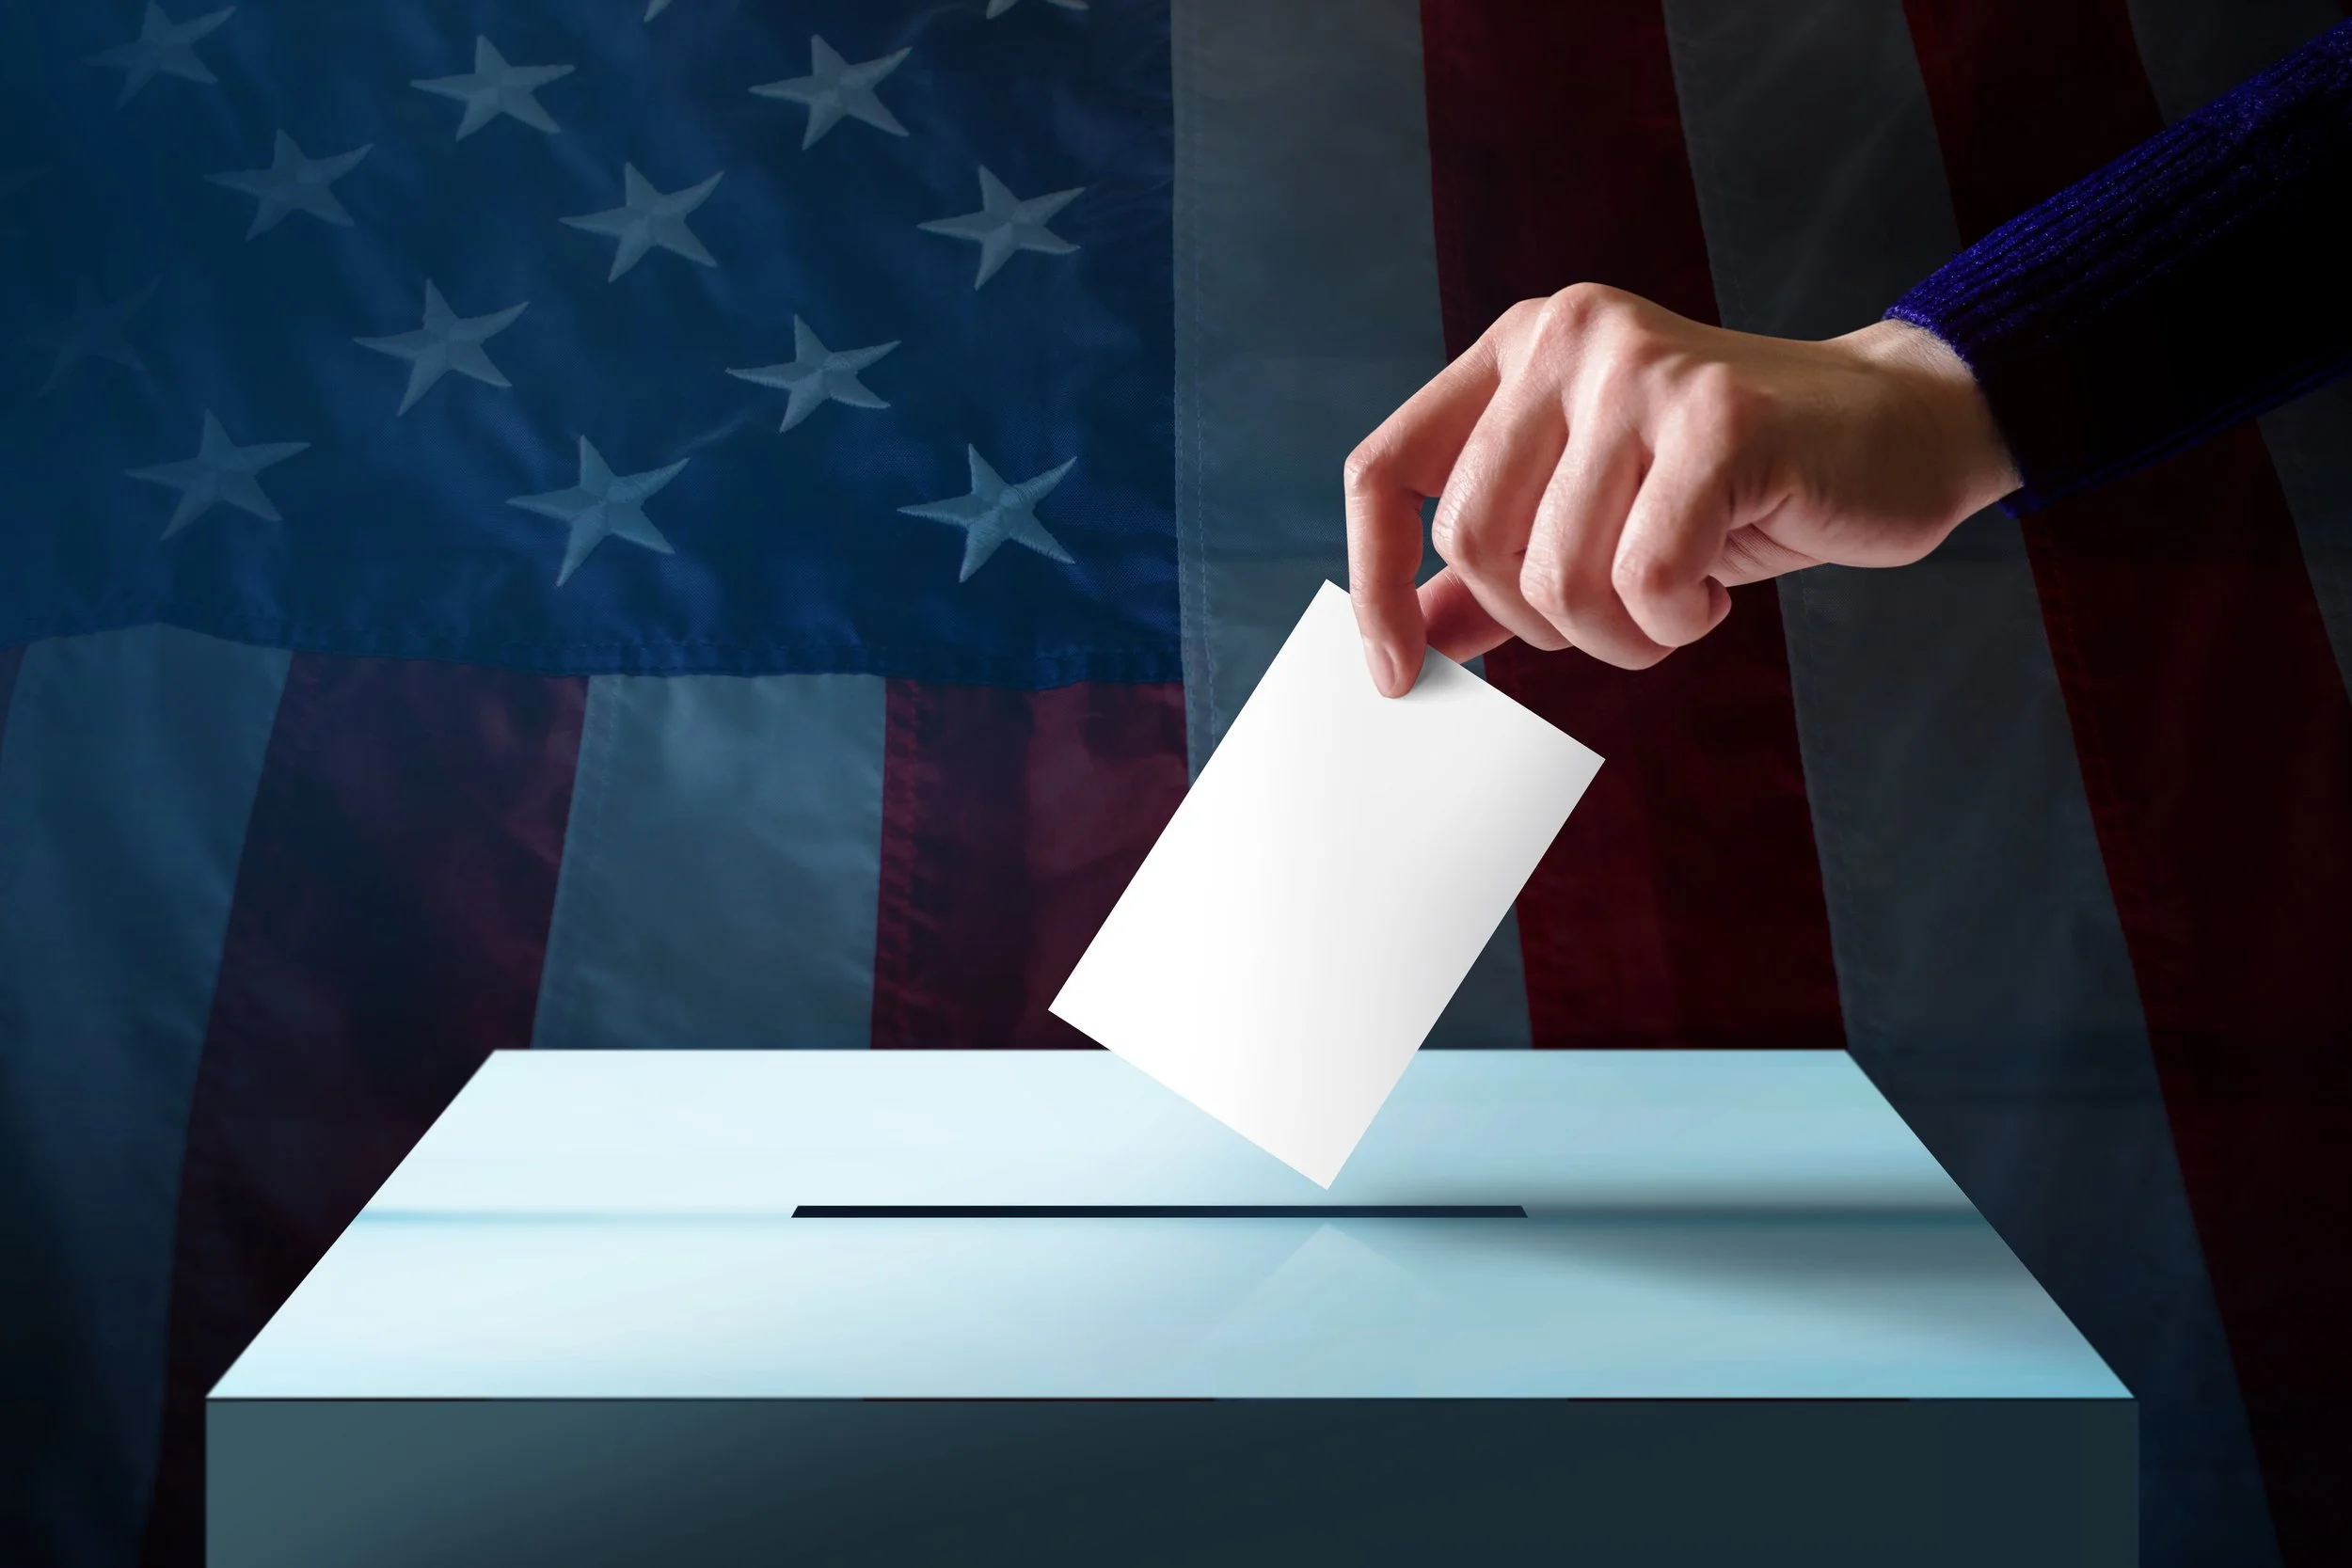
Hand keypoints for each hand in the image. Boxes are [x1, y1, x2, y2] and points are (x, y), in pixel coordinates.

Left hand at [1343, 283, 2019, 693]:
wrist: (1905, 430)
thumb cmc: (1739, 482)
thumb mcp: (1594, 514)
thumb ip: (1497, 566)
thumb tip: (1408, 643)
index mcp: (1516, 350)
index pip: (1384, 468)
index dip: (1374, 581)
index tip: (1394, 676)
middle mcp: (1566, 337)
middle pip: (1471, 541)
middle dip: (1543, 620)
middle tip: (1620, 613)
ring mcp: (1642, 368)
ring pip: (1558, 576)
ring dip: (1620, 633)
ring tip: (1679, 599)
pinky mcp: (1720, 420)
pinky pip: (1644, 579)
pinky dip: (1676, 621)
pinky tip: (1717, 587)